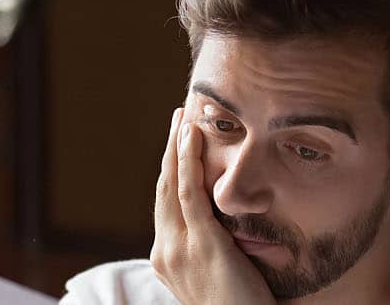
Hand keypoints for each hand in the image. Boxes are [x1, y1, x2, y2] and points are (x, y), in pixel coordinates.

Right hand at [150, 108, 274, 304]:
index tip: (178, 142)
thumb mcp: (220, 274)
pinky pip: (189, 194)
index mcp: (166, 259)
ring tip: (184, 116)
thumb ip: (215, 248)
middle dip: (170, 150)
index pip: (165, 204)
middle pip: (163, 189)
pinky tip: (192, 137)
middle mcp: (165, 252)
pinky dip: (188, 161)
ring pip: (172, 185)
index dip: (170, 169)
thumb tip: (227, 224)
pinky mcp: (201, 245)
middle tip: (178, 116)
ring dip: (177, 146)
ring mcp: (179, 249)